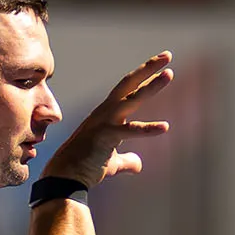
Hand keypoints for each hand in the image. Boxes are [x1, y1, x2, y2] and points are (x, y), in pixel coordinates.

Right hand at [43, 51, 174, 187]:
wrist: (65, 179)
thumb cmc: (86, 168)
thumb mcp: (112, 163)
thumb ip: (127, 160)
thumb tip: (139, 164)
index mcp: (107, 114)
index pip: (128, 89)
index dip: (145, 76)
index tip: (162, 66)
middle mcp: (105, 113)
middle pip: (129, 84)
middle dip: (148, 68)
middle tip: (167, 55)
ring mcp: (104, 123)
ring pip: (130, 99)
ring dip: (150, 87)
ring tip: (169, 74)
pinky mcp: (104, 137)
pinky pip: (129, 131)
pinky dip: (147, 129)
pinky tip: (165, 127)